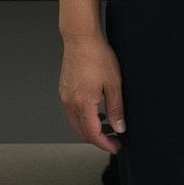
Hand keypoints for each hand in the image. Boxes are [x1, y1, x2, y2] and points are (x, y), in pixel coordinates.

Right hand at [59, 34, 124, 153]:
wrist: (81, 38)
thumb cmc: (97, 55)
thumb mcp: (114, 83)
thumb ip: (116, 108)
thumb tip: (119, 128)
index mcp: (83, 103)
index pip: (93, 134)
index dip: (105, 144)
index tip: (116, 146)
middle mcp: (70, 103)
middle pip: (82, 133)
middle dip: (98, 139)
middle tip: (114, 139)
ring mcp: (65, 97)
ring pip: (76, 123)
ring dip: (91, 129)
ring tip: (108, 125)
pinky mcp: (64, 90)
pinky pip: (72, 112)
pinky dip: (84, 118)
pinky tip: (96, 111)